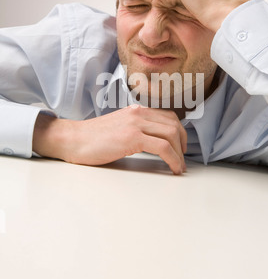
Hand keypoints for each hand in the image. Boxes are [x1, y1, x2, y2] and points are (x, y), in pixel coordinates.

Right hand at [33, 106, 187, 174]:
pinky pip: (163, 147)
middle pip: (173, 125)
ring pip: (171, 134)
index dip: (179, 132)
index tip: (181, 147)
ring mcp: (136, 123)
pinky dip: (173, 159)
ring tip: (179, 167)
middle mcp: (138, 113)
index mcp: (136, 110)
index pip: (168, 116)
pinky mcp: (132, 137)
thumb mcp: (119, 128)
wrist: (72, 139)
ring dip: (180, 153)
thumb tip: (151, 142)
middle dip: (183, 143)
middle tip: (182, 159)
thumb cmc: (91, 139)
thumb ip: (135, 130)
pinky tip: (173, 168)